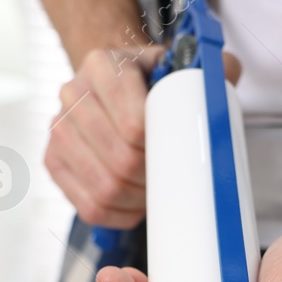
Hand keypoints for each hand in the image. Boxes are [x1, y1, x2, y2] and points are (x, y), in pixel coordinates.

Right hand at [45, 47, 241, 227]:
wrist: (112, 84)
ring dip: (138, 200)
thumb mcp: (180, 65)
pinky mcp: (54, 161)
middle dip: (153, 179)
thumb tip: (228, 73)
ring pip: (103, 188)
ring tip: (156, 192)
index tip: (177, 151)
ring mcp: (59, 130)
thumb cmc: (149, 81)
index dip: (160, 149)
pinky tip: (136, 205)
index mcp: (104, 65)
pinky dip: (119, 216)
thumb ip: (209, 67)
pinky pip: (88, 207)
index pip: (133, 123)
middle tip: (172, 179)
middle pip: (120, 159)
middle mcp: (73, 94)